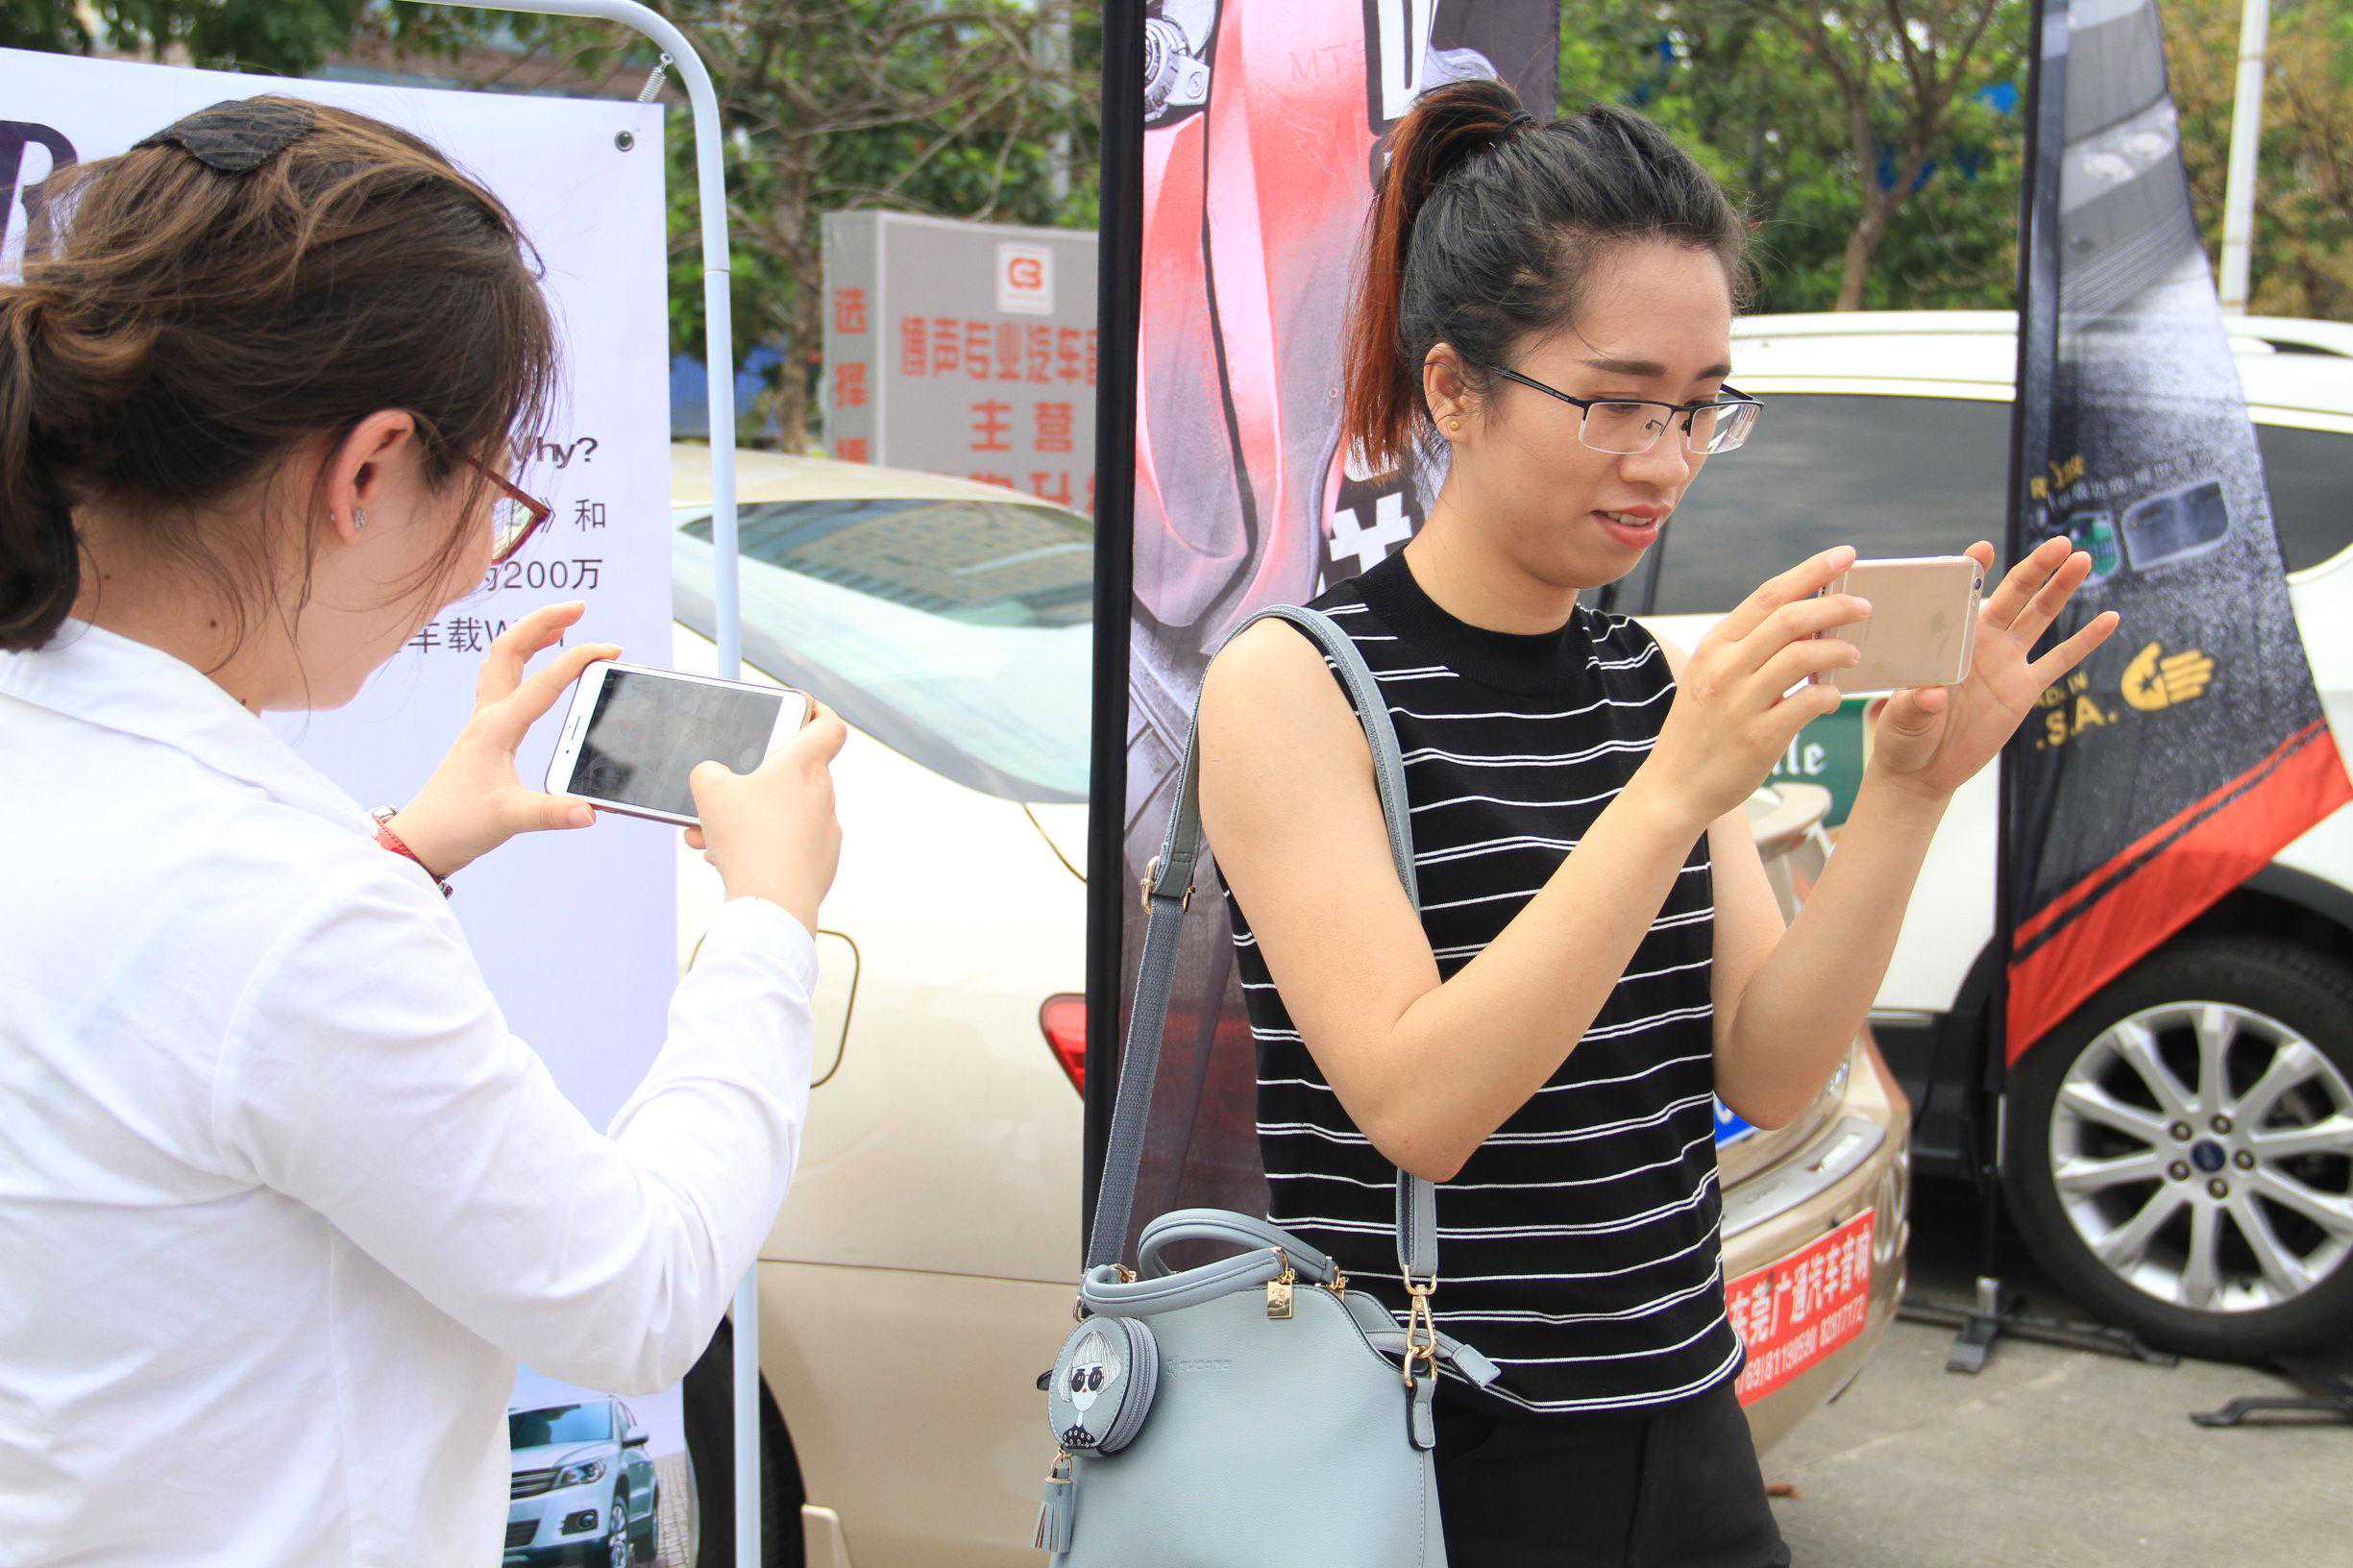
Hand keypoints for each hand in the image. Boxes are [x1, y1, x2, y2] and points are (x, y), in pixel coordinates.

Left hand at [384, 602, 621, 878]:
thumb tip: (591, 812)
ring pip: (502, 660)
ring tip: (562, 624)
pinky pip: (501, 680)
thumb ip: (552, 814)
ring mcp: (483, 722)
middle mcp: (488, 716)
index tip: (612, 649)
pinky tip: (536, 665)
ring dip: (530, 635)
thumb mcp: (509, 820)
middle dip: (544, 621)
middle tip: (580, 607)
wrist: (421, 838)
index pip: (544, 681)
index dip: (580, 659)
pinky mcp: (484, 733)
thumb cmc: (458, 825)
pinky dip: (521, 660)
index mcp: (497, 727)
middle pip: (510, 649)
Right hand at [684, 699, 846, 935]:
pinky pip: (786, 845)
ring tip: (708, 838)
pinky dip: (758, 848)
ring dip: (745, 821)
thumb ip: (708, 771)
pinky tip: (727, 862)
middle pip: (790, 776)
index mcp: (804, 766)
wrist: (773, 905)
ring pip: (780, 815)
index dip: (817, 712)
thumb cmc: (748, 840)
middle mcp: (823, 795)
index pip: (829, 726)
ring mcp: (825, 831)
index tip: (804, 710)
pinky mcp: (821, 863)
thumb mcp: (709, 790)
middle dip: (750, 785)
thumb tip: (712, 777)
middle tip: (721, 797)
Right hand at [1636, 545, 1873, 833]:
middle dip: (1836, 605)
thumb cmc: (1701, 729)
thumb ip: (1749, 648)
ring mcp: (1740, 703)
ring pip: (1804, 656)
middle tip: (1865, 607)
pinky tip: (1832, 698)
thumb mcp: (1711, 676)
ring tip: (1853, 655)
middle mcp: (1724, 668)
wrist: (1674, 786)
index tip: (1845, 555)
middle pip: (1791, 618)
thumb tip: (1807, 620)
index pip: (1768, 595)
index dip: (1811, 571)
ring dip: (1839, 651)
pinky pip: (1810, 703)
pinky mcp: (1758, 738)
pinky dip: (1831, 696)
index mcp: (1714, 646)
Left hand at [1863, 537, 2119, 799]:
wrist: (1923, 770)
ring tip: (2082, 559)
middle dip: (2035, 569)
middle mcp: (1978, 643)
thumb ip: (1915, 706)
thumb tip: (1932, 695)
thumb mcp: (1901, 720)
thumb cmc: (1902, 736)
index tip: (1983, 549)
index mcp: (1945, 641)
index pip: (1960, 598)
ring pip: (2038, 618)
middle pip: (2012, 597)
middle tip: (2059, 543)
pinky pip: (2059, 661)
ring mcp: (2005, 662)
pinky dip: (2085, 641)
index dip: (1972, 573)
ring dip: (2060, 589)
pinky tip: (2110, 618)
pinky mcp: (2024, 689)